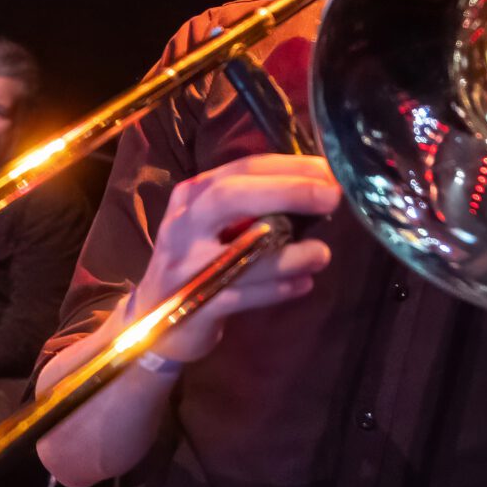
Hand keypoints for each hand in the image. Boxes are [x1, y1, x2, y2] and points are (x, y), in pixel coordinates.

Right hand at [122, 153, 340, 363]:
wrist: (155, 318)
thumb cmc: (198, 260)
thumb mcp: (214, 224)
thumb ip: (254, 205)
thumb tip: (317, 188)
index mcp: (192, 196)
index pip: (241, 169)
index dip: (288, 167)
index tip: (329, 172)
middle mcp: (183, 225)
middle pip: (230, 197)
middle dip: (286, 192)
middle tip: (331, 197)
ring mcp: (186, 266)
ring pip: (241, 253)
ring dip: (290, 253)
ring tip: (321, 253)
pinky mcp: (194, 304)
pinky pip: (243, 295)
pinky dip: (278, 290)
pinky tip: (302, 285)